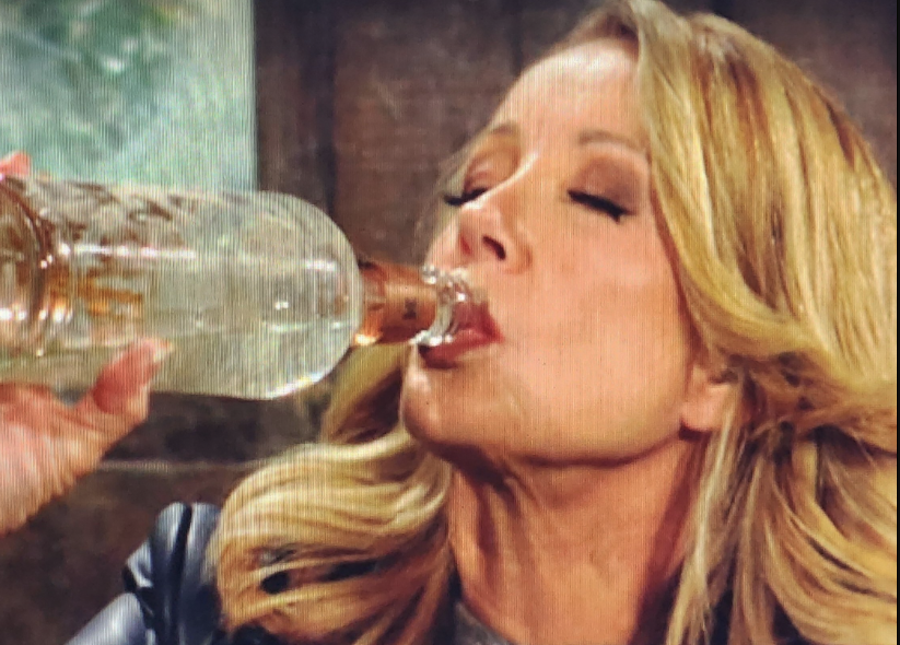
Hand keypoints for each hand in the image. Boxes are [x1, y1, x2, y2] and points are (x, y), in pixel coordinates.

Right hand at [1, 152, 169, 534]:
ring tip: (7, 169)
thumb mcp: (72, 447)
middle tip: (27, 167)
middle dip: (3, 210)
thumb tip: (160, 348)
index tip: (54, 194)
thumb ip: (115, 406)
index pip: (23, 281)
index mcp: (12, 353)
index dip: (31, 237)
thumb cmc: (5, 491)